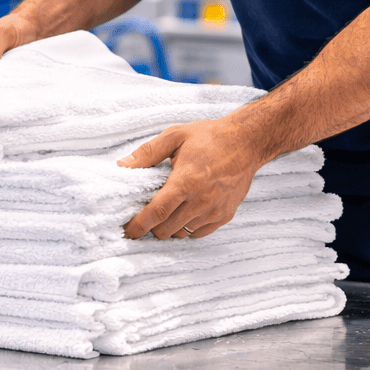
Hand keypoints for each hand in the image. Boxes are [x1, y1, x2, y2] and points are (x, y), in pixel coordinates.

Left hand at [119, 118, 266, 238]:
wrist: (247, 142)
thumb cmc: (209, 137)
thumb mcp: (174, 136)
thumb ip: (147, 153)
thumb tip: (122, 165)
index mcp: (185, 182)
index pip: (156, 212)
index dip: (139, 225)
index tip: (127, 231)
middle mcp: (201, 201)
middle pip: (166, 228)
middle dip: (150, 227)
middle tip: (143, 217)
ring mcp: (214, 211)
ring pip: (182, 233)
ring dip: (168, 228)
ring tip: (163, 213)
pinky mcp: (225, 215)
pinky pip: (199, 233)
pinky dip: (186, 228)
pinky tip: (182, 214)